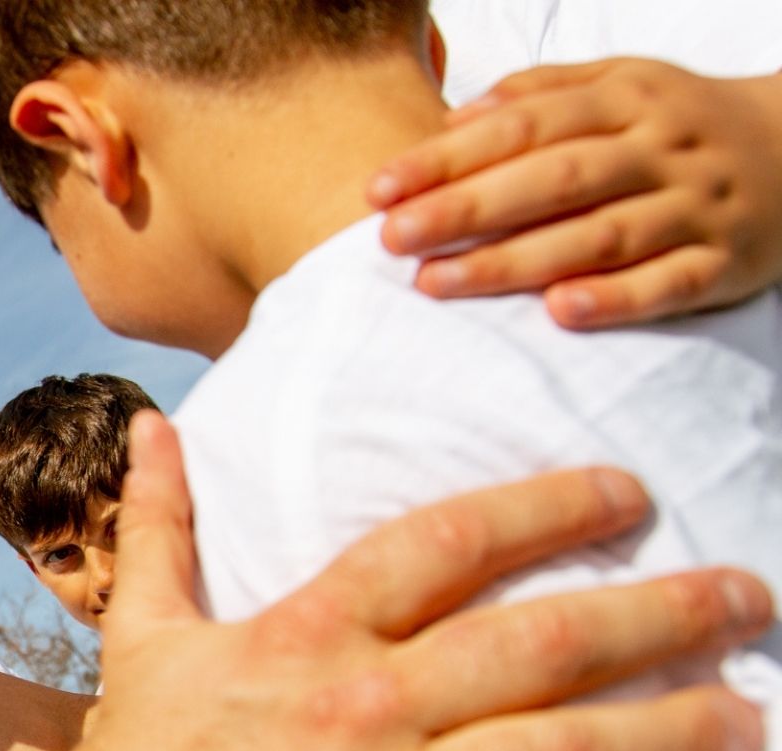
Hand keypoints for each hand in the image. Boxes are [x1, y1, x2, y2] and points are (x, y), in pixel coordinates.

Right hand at [82, 412, 768, 750]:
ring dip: (670, 733)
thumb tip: (153, 424)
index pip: (448, 546)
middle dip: (661, 617)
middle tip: (747, 599)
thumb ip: (163, 523)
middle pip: (540, 647)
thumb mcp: (144, 626)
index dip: (548, 508)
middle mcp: (363, 710)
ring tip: (747, 715)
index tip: (627, 494)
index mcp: (309, 634)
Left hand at [369, 60, 781, 328]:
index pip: (524, 126)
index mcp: (627, 100)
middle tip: (391, 239)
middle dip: (466, 209)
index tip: (378, 190)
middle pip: (553, 179)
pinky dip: (618, 299)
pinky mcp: (725, 263)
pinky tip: (560, 313)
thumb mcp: (622, 85)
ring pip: (601, 235)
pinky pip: (671, 283)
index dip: (447, 158)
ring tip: (436, 283)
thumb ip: (541, 94)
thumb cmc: (679, 124)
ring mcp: (695, 208)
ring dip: (514, 262)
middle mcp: (660, 151)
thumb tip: (454, 116)